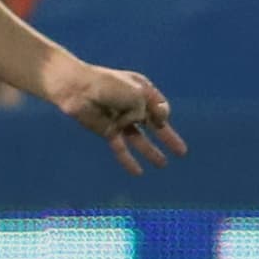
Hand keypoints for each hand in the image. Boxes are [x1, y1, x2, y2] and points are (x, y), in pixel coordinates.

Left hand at [51, 62, 187, 175]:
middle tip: (182, 152)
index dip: (163, 113)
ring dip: (151, 151)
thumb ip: (150, 109)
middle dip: (168, 137)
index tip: (159, 116)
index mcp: (141, 90)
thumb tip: (158, 121)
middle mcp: (132, 105)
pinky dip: (129, 160)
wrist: (76, 89)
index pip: (160, 106)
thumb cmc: (107, 85)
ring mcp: (120, 119)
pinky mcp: (108, 131)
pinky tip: (138, 173)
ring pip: (139, 139)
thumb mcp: (137, 93)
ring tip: (162, 164)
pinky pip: (121, 148)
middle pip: (154, 125)